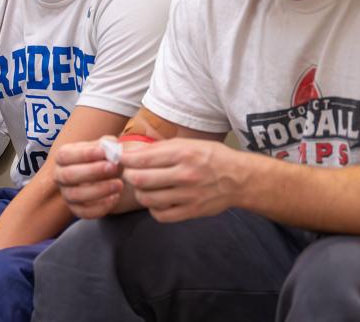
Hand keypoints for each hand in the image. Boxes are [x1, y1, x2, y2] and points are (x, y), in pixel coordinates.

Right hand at [53, 138, 127, 218]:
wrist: (108, 175)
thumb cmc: (104, 157)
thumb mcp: (106, 147)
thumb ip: (108, 144)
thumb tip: (110, 145)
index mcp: (63, 157)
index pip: (66, 155)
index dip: (84, 154)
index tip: (104, 152)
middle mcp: (60, 175)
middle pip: (69, 175)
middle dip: (92, 171)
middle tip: (113, 167)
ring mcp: (67, 194)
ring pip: (75, 195)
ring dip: (99, 190)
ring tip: (119, 184)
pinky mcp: (76, 209)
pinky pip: (84, 212)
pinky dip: (101, 207)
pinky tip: (115, 197)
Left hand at [120, 139, 243, 222]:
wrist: (240, 179)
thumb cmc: (212, 157)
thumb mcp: (189, 144)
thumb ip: (161, 148)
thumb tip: (132, 152)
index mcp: (183, 153)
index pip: (143, 159)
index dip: (125, 159)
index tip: (120, 158)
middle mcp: (185, 174)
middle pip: (141, 179)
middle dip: (129, 175)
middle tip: (130, 173)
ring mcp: (188, 196)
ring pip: (148, 198)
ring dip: (140, 193)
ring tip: (143, 187)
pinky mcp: (191, 212)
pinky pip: (161, 215)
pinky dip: (153, 208)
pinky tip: (157, 200)